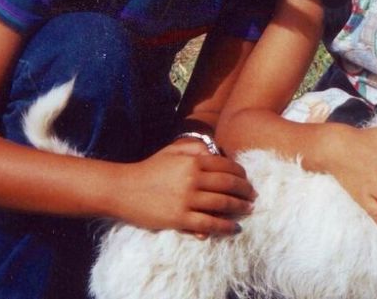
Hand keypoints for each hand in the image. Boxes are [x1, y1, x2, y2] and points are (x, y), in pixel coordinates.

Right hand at [113, 140, 255, 234]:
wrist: (123, 188)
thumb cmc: (149, 169)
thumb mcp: (172, 151)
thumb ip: (195, 148)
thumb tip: (216, 152)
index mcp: (193, 161)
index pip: (226, 167)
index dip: (241, 174)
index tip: (246, 180)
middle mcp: (193, 179)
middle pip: (229, 185)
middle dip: (245, 191)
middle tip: (254, 196)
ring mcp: (186, 199)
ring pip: (222, 204)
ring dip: (240, 207)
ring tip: (248, 210)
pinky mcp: (179, 218)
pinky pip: (209, 223)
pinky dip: (225, 226)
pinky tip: (234, 228)